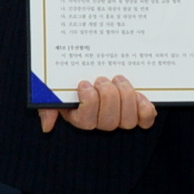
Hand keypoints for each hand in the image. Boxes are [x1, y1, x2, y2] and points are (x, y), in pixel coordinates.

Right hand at [38, 75, 157, 132]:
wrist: (93, 67)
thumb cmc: (72, 82)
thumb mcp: (54, 91)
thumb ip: (48, 106)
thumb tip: (47, 126)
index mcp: (80, 117)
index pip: (86, 120)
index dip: (88, 102)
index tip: (84, 83)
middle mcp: (102, 122)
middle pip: (108, 122)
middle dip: (107, 97)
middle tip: (102, 79)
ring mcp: (121, 118)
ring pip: (127, 121)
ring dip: (125, 97)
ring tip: (118, 79)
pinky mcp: (138, 112)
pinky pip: (146, 120)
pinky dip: (145, 108)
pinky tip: (139, 94)